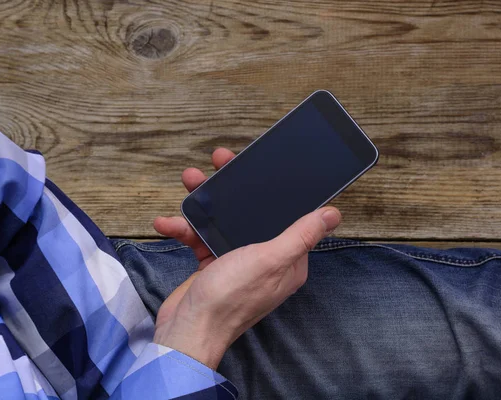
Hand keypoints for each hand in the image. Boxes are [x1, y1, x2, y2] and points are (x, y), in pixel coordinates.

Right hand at [152, 148, 340, 368]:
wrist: (187, 330)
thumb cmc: (231, 298)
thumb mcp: (270, 260)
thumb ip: (301, 235)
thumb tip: (333, 214)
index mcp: (287, 259)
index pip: (287, 215)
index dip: (274, 189)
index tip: (258, 165)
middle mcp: (265, 259)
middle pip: (252, 212)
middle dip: (233, 187)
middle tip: (218, 162)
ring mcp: (237, 261)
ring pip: (224, 221)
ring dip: (204, 202)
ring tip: (190, 181)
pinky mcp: (213, 264)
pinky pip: (200, 237)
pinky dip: (184, 228)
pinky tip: (167, 222)